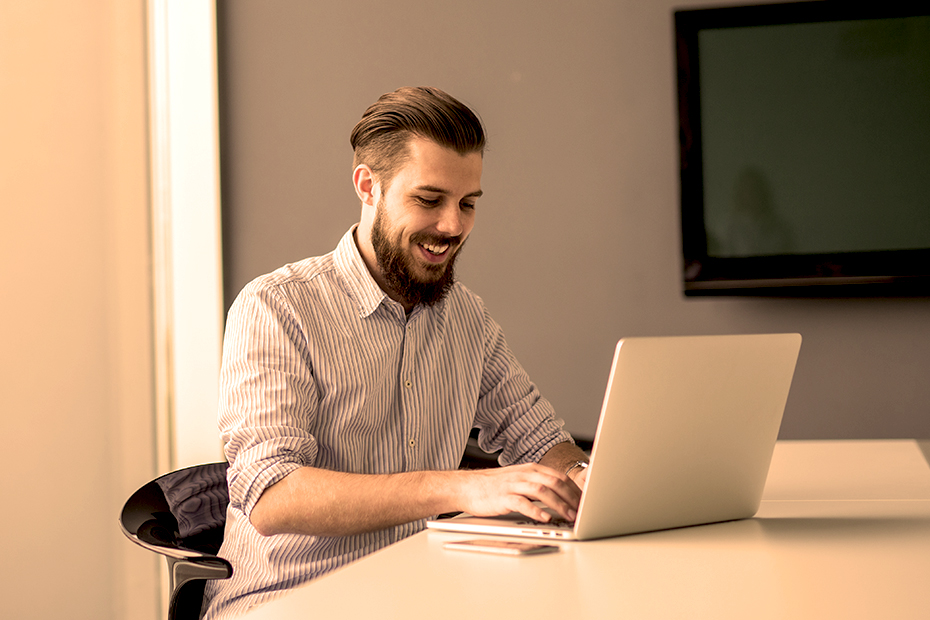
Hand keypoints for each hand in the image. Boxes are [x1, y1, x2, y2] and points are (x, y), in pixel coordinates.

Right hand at [455, 463, 581, 522]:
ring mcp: (513, 484)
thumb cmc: (493, 486)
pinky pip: (522, 503)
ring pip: (542, 491)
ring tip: (569, 516)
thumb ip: (537, 485)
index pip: (559, 477)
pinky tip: (544, 518)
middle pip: (554, 482)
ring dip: (559, 504)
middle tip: (582, 511)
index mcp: (530, 469)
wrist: (466, 486)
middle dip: (571, 497)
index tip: (585, 503)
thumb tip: (560, 497)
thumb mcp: (518, 480)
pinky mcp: (503, 497)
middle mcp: (524, 474)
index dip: (574, 490)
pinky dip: (536, 510)